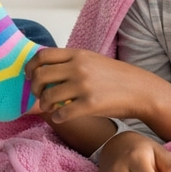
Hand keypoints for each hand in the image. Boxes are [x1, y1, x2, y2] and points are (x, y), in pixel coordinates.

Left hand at [27, 48, 170, 140]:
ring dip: (44, 105)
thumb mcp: (92, 60)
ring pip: (48, 96)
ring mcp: (84, 86)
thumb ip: (70, 61)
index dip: (31, 67)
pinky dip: (57, 117)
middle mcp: (78, 67)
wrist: (140, 89)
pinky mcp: (90, 104)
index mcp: (77, 54)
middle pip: (41, 76)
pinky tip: (61, 116)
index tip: (31, 76)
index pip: (43, 55)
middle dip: (35, 88)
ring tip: (51, 107)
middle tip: (39, 95)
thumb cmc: (114, 76)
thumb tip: (46, 69)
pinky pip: (62, 113)